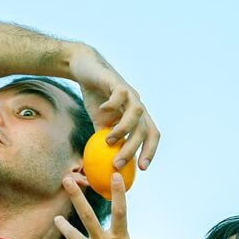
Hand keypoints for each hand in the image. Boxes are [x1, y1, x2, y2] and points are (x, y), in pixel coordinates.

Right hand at [69, 47, 159, 171]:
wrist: (86, 70)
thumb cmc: (96, 98)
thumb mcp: (100, 124)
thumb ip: (105, 141)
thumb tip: (102, 165)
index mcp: (137, 116)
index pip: (151, 135)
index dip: (150, 151)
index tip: (142, 169)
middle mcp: (137, 104)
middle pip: (144, 129)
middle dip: (133, 149)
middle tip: (117, 164)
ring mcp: (128, 93)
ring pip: (137, 113)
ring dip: (124, 130)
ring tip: (107, 140)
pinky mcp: (116, 81)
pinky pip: (120, 94)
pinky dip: (113, 105)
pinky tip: (102, 110)